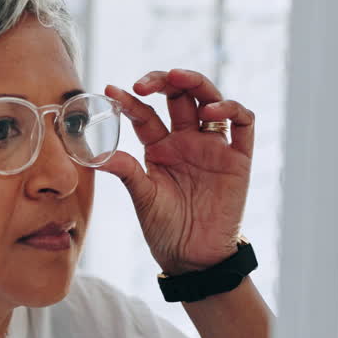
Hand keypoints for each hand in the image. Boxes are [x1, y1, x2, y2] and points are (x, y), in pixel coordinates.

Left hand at [98, 68, 254, 274]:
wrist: (194, 258)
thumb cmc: (166, 229)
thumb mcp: (142, 197)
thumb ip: (125, 170)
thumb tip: (94, 155)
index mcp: (160, 148)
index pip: (145, 114)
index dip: (129, 100)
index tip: (110, 91)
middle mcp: (186, 141)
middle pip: (179, 96)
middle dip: (163, 81)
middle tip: (145, 82)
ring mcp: (213, 147)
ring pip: (209, 100)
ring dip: (195, 83)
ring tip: (177, 79)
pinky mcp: (238, 159)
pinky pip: (243, 123)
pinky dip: (231, 108)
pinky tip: (211, 111)